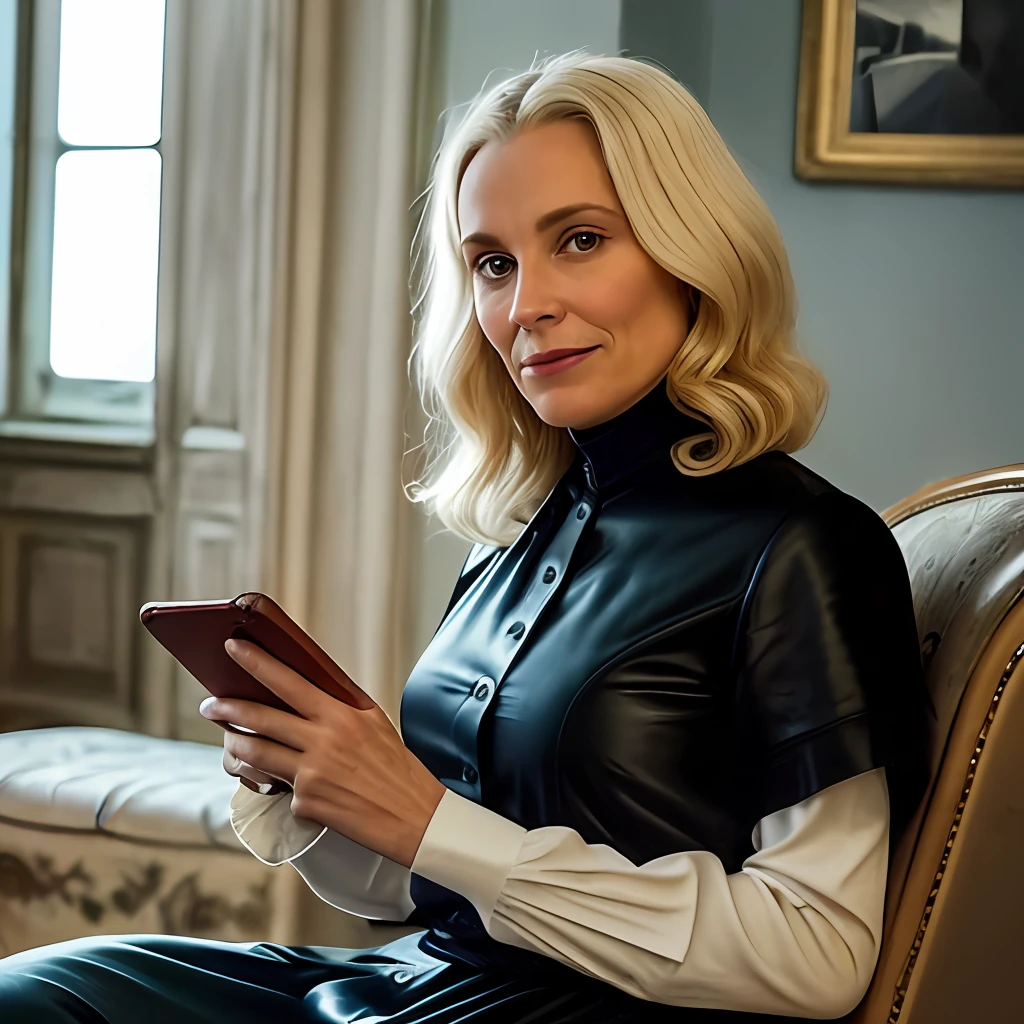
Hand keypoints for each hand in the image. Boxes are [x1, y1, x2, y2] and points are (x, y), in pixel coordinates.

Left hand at [199, 638, 446, 867]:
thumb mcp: (374, 723)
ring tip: (229, 740)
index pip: (288, 681)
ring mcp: (311, 774)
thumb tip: (307, 690)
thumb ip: (340, 706)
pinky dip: (277, 784)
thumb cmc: (397, 768)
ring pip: (256, 753)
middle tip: (210, 704)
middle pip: (260, 717)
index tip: (234, 648)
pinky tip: (279, 783)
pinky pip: (279, 789)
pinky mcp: (306, 803)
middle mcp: (322, 741)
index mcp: (340, 715)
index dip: (257, 662)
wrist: (415, 816)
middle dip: (227, 707)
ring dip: (235, 745)